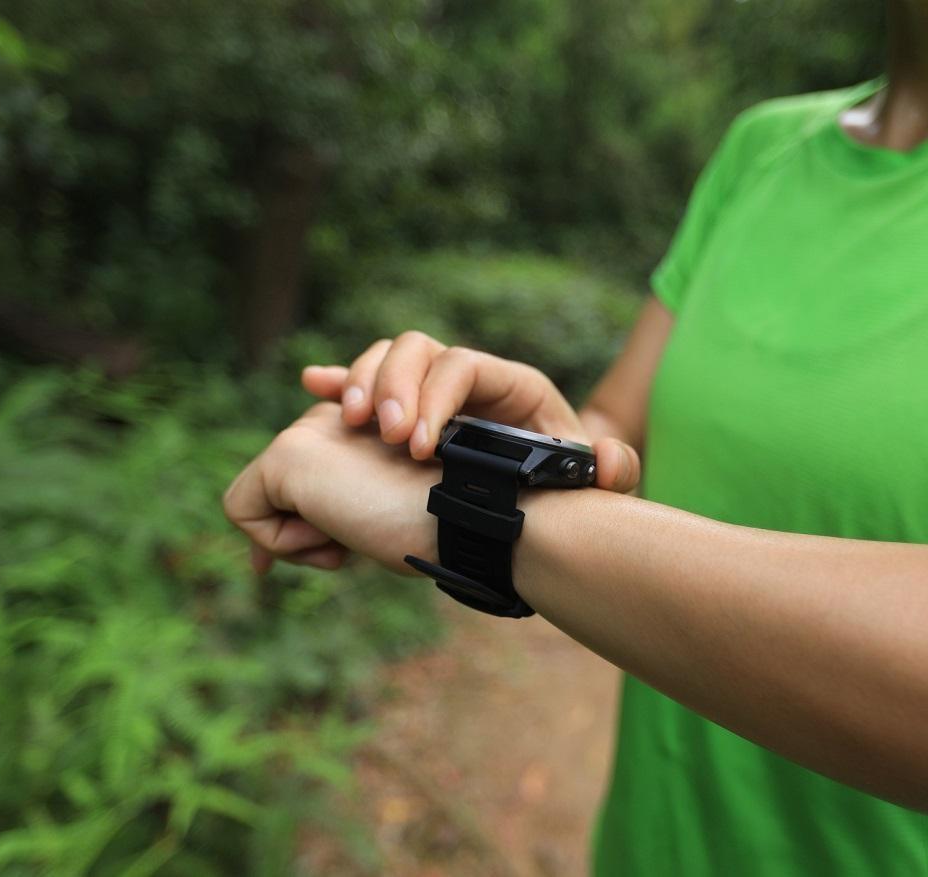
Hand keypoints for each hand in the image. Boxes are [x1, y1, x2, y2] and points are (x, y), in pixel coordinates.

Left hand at [223, 403, 435, 574]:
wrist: (464, 513)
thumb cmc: (438, 525)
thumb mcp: (376, 521)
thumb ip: (332, 523)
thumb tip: (258, 565)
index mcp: (358, 424)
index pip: (299, 472)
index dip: (294, 521)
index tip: (318, 557)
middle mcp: (329, 416)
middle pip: (273, 487)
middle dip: (293, 533)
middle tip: (345, 550)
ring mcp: (305, 430)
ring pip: (257, 498)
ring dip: (295, 538)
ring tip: (349, 535)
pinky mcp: (288, 453)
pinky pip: (243, 511)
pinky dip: (280, 543)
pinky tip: (335, 535)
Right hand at [301, 331, 640, 490]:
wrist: (546, 500)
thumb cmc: (566, 487)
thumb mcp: (592, 481)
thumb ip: (613, 471)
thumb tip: (607, 459)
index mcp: (513, 386)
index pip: (463, 366)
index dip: (436, 397)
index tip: (420, 449)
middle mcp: (469, 379)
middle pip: (419, 350)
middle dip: (395, 384)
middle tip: (384, 434)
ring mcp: (432, 392)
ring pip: (387, 359)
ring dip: (360, 382)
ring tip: (349, 422)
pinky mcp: (407, 413)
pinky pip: (365, 385)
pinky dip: (340, 383)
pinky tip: (314, 386)